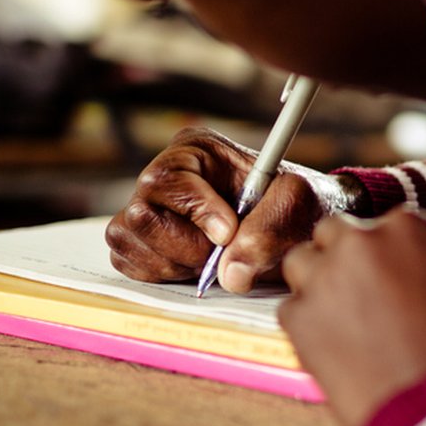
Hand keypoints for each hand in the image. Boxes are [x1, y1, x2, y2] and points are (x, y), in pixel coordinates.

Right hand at [106, 127, 362, 292]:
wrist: (297, 228)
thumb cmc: (297, 204)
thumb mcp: (298, 205)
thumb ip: (270, 230)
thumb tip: (232, 274)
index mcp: (196, 151)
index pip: (168, 179)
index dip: (195, 211)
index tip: (228, 233)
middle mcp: (166, 176)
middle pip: (141, 215)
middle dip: (185, 246)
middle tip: (222, 254)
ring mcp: (149, 208)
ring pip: (128, 239)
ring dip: (173, 263)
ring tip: (212, 260)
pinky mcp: (143, 241)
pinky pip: (128, 261)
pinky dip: (160, 273)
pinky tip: (193, 268)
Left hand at [279, 208, 425, 425]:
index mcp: (407, 227)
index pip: (388, 224)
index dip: (395, 253)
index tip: (400, 277)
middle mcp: (358, 243)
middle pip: (335, 234)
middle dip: (347, 256)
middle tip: (365, 292)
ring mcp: (322, 280)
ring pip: (301, 262)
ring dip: (317, 280)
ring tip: (342, 315)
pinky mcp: (298, 322)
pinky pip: (291, 309)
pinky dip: (307, 323)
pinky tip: (333, 346)